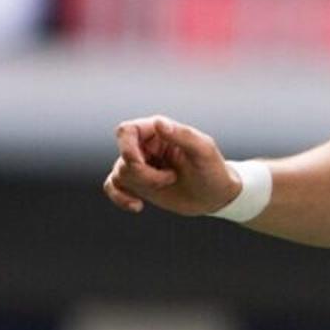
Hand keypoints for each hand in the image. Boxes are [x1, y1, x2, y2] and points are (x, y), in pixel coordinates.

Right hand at [103, 115, 243, 217]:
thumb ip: (183, 135)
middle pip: (124, 156)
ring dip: (142, 185)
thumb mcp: (204, 151)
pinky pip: (112, 186)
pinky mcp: (137, 184)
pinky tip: (138, 206)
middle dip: (143, 174)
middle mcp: (145, 146)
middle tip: (170, 178)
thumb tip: (159, 123)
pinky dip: (119, 197)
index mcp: (158, 130)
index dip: (127, 148)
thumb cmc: (213, 170)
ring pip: (119, 173)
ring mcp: (140, 165)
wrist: (216, 196)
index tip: (141, 164)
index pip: (126, 131)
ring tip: (167, 185)